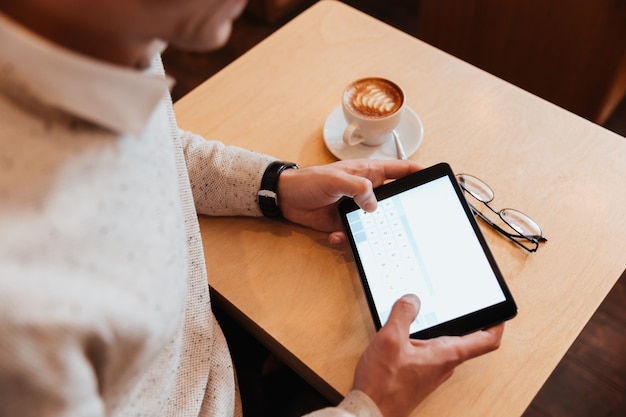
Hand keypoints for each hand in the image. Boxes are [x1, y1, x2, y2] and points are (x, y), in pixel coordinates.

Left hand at [277, 159, 420, 243]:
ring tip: (367, 236)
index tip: (433, 179)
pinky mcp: (346, 224)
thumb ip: (357, 187)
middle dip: (401, 212)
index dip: (418, 173)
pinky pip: (356, 236)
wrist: (287, 198)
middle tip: (408, 223)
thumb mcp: (334, 179)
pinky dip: (349, 240)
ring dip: (373, 232)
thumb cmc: (309, 181)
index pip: (400, 171)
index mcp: (369, 174)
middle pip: (394, 201)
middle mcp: (367, 192)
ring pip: (377, 223)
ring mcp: (357, 209)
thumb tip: (374, 204)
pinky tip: (336, 237)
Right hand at [353, 295, 503, 416]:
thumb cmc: (383, 383)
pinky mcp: (420, 376)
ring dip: (443, 330)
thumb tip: (413, 298)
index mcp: (445, 354)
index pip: (486, 340)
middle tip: (464, 304)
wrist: (371, 411)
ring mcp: (432, 372)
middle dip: (467, 322)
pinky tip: (409, 335)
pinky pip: (431, 354)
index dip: (497, 324)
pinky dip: (426, 340)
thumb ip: (403, 314)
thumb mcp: (390, 340)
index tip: (500, 312)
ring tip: (432, 313)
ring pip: (446, 347)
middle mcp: (444, 365)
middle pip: (467, 341)